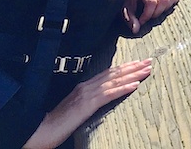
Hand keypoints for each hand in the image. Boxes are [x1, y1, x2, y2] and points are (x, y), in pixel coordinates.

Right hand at [22, 59, 152, 148]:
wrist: (41, 129)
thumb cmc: (57, 122)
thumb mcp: (76, 108)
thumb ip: (88, 101)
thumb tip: (101, 98)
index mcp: (84, 87)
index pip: (108, 74)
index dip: (124, 67)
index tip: (138, 63)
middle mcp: (87, 87)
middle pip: (114, 74)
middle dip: (133, 67)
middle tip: (149, 61)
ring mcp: (87, 95)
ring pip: (114, 81)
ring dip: (133, 75)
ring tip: (147, 70)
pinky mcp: (87, 105)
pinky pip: (109, 95)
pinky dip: (123, 88)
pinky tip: (135, 85)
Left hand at [123, 0, 179, 33]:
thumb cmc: (128, 3)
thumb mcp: (125, 11)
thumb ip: (130, 20)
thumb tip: (136, 29)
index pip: (151, 2)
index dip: (148, 14)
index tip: (142, 22)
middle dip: (157, 12)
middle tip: (150, 17)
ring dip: (166, 7)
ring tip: (157, 11)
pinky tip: (166, 5)